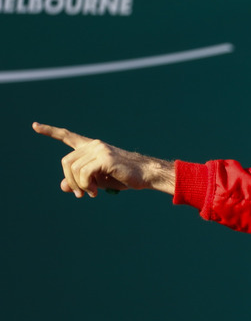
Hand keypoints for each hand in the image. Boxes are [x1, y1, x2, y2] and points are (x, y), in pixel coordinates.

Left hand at [32, 122, 175, 197]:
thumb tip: (62, 186)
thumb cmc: (123, 176)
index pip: (68, 137)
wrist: (145, 175)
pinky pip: (84, 173)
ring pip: (74, 169)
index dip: (51, 131)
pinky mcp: (105, 158)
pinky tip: (95, 191)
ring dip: (79, 186)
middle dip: (69, 180)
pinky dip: (85, 185)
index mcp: (92, 148)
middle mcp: (94, 145)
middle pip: (66, 161)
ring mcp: (100, 150)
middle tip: (79, 194)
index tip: (35, 126)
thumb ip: (79, 182)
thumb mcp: (97, 181)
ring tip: (90, 193)